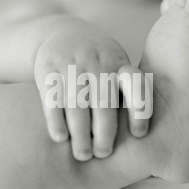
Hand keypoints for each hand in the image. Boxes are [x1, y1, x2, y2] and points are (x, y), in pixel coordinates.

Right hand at [34, 19, 150, 160]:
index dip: (139, 110)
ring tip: (83, 155)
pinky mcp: (47, 69)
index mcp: (119, 63)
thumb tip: (141, 135)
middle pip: (104, 101)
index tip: (138, 135)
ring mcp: (71, 65)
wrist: (63, 33)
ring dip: (80, 133)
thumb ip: (127, 90)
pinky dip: (56, 121)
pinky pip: (52, 99)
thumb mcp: (117, 64)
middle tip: (103, 154)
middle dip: (105, 132)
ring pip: (77, 104)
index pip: (136, 85)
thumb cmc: (98, 60)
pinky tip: (61, 138)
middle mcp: (97, 63)